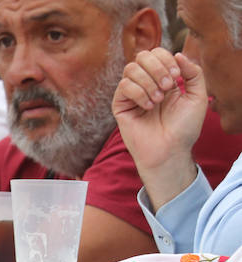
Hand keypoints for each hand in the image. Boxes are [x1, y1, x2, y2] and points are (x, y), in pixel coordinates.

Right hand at [113, 49, 205, 198]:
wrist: (169, 149)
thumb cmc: (184, 128)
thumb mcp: (198, 96)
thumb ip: (194, 72)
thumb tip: (178, 54)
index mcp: (163, 78)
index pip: (157, 53)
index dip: (166, 59)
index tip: (177, 77)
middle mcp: (146, 83)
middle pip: (142, 56)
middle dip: (157, 68)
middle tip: (167, 87)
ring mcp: (131, 94)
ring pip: (131, 69)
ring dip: (148, 81)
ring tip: (158, 100)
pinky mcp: (120, 105)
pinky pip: (124, 86)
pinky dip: (139, 94)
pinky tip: (148, 107)